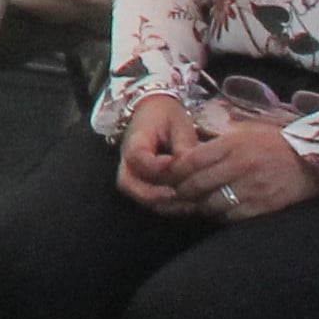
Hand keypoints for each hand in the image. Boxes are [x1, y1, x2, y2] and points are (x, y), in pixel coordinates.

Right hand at [115, 96, 194, 210]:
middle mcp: (126, 162)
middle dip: (160, 195)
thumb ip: (184, 145)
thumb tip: (192, 167)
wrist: (153, 112)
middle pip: (132, 186)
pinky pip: (150, 202)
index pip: (140, 160)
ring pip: (140, 199)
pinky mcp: (141, 185)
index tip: (185, 166)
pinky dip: (169, 207)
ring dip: (166, 204)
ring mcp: (131, 176)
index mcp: (134, 142)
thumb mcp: (178, 122)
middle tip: (186, 194)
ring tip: (192, 202)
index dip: (162, 167)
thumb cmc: (166, 116)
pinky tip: (190, 204)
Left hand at [162, 113, 318, 221]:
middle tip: (177, 193)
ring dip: (200, 205)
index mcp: (233, 145)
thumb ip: (215, 140)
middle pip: (197, 184)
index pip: (192, 160)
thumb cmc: (274, 144)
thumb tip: (185, 148)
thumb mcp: (244, 132)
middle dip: (182, 191)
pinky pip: (231, 216)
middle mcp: (240, 166)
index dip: (175, 171)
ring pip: (212, 203)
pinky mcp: (263, 206)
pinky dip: (221, 215)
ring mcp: (252, 188)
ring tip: (198, 202)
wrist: (312, 161)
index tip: (169, 175)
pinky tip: (219, 210)